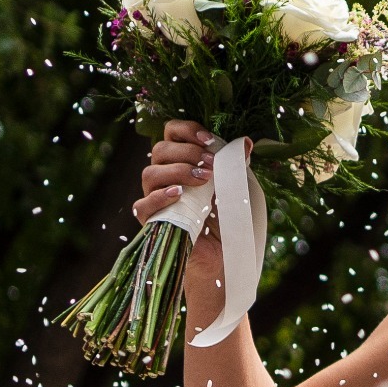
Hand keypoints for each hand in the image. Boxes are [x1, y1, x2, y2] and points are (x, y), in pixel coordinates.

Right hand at [136, 120, 243, 314]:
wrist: (224, 256)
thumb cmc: (228, 218)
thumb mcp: (235, 189)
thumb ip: (236, 166)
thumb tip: (245, 142)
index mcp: (183, 161)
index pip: (172, 133)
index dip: (186, 130)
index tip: (208, 140)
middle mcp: (165, 176)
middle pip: (160, 149)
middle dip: (188, 153)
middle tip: (211, 165)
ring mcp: (155, 198)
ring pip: (150, 173)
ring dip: (177, 171)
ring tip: (202, 180)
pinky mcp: (151, 222)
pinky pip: (142, 205)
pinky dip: (159, 197)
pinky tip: (179, 195)